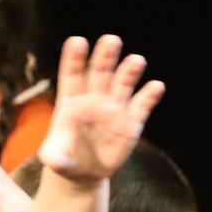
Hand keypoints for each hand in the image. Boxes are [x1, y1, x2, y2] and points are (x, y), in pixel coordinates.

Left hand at [36, 36, 165, 181]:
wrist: (85, 172)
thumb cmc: (66, 160)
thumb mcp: (55, 160)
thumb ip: (54, 156)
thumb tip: (54, 159)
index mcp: (72, 102)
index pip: (72, 75)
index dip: (74, 58)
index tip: (77, 41)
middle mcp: (94, 100)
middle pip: (100, 72)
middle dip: (106, 56)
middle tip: (112, 40)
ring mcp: (114, 109)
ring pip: (123, 84)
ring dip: (129, 71)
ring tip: (136, 60)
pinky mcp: (131, 123)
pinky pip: (142, 105)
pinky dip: (149, 95)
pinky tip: (156, 86)